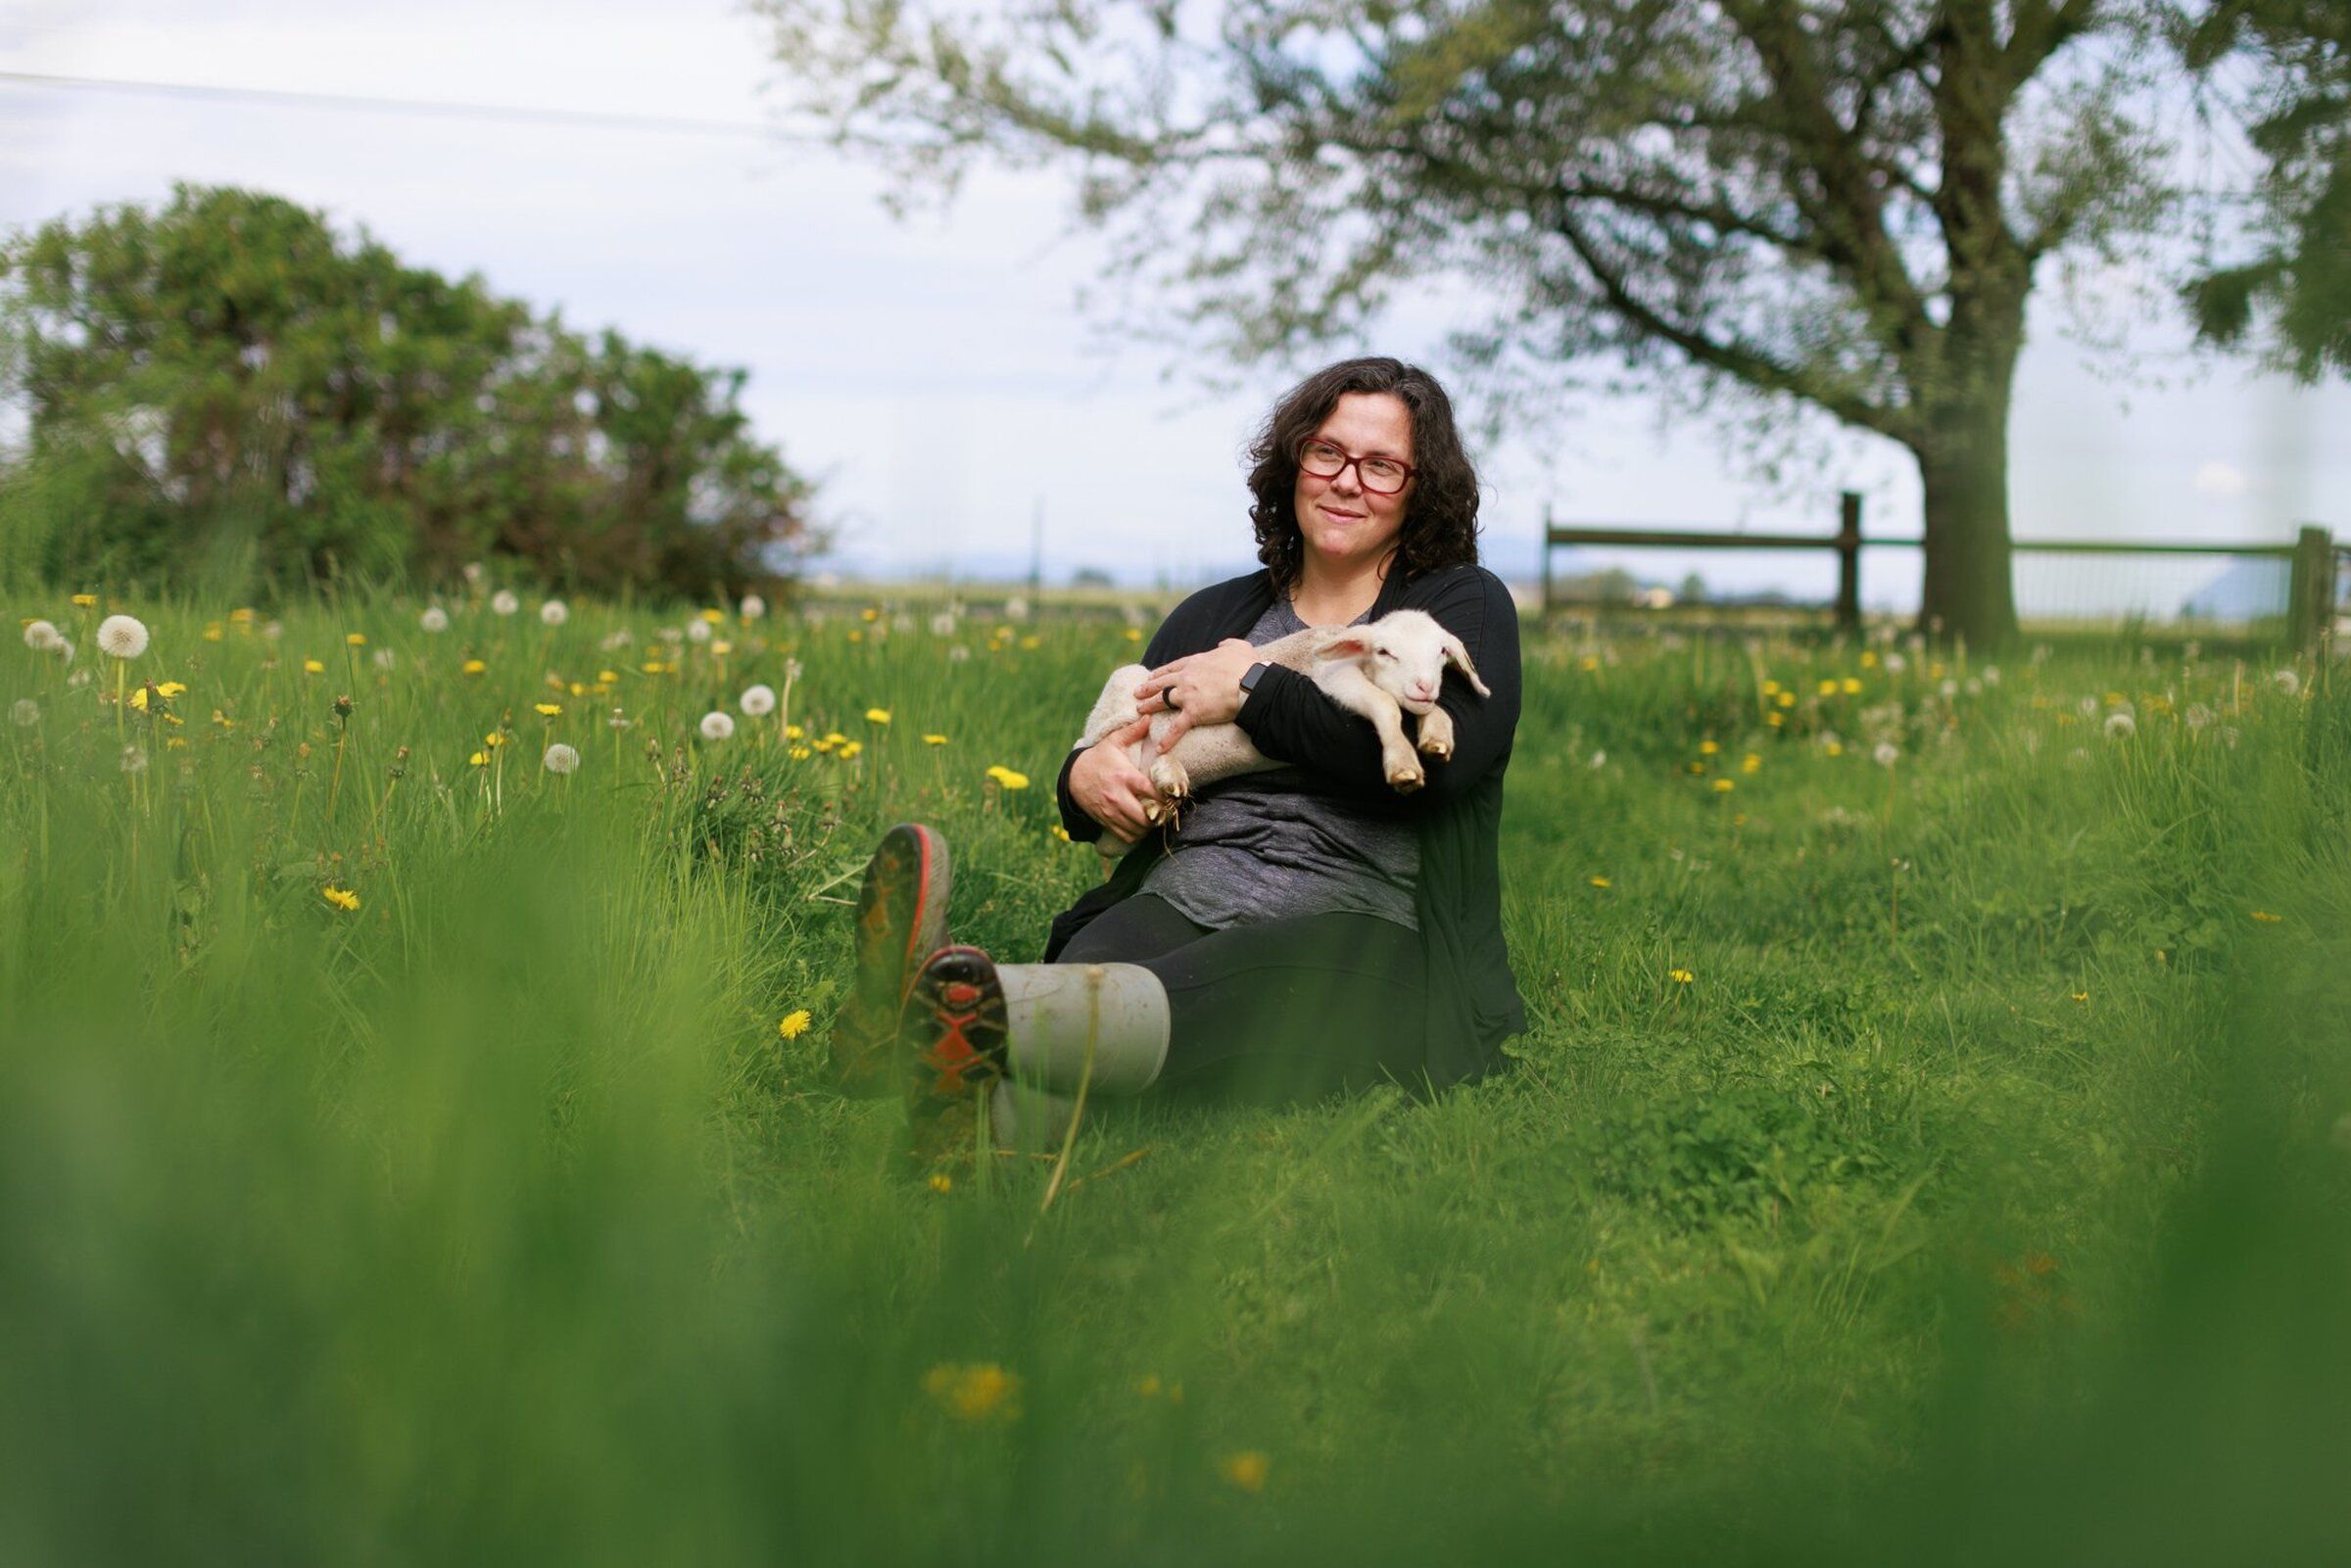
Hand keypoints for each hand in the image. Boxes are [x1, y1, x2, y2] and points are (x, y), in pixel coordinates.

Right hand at [1067, 715, 1158, 842]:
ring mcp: (1111, 811)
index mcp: (1124, 776)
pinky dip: (1137, 834)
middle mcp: (1117, 797)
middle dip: (1160, 816)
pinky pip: (1126, 836)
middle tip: (1167, 810)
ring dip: (1150, 826)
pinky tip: (1142, 824)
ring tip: (1156, 817)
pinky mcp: (1106, 821)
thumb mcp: (1113, 742)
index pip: (1151, 792)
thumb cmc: (1098, 758)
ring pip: (1137, 829)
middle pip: (1146, 816)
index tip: (1174, 796)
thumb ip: (1132, 731)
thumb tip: (1149, 718)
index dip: (1166, 797)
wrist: (1073, 776)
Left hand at [1134, 638, 1257, 744]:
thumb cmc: (1247, 666)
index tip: (1152, 676)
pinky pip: (1176, 728)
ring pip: (1162, 700)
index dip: (1161, 672)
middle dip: (1148, 687)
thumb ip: (1228, 644)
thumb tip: (1222, 644)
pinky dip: (1167, 739)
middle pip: (1162, 683)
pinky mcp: (1193, 713)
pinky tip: (1159, 747)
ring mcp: (1188, 695)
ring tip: (1139, 710)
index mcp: (1196, 662)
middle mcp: (1187, 678)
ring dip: (1149, 706)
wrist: (1251, 684)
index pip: (1173, 667)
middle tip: (1137, 692)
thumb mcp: (1238, 646)